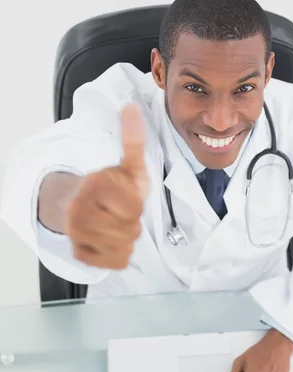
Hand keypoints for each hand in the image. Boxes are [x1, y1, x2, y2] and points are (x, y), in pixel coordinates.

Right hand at [66, 105, 148, 268]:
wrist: (84, 205)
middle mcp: (79, 209)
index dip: (137, 204)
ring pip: (124, 248)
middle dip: (133, 223)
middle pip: (130, 230)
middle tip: (121, 212)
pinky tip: (111, 240)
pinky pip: (115, 263)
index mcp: (94, 184)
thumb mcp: (129, 164)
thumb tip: (131, 108)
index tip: (125, 196)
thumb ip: (133, 140)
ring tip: (116, 224)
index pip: (134, 208)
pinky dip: (120, 255)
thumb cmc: (113, 187)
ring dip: (127, 239)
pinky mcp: (79, 253)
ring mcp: (76, 233)